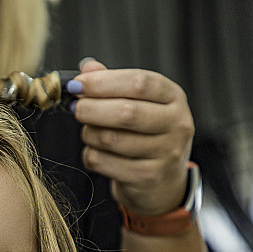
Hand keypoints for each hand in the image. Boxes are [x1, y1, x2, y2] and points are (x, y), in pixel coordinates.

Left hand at [71, 59, 194, 215]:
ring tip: (89, 132)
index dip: (103, 82)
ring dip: (89, 134)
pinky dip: (90, 156)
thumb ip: (113, 84)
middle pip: (126, 112)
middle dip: (91, 108)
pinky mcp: (147, 177)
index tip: (78, 84)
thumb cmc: (145, 136)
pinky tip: (95, 154)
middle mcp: (176, 124)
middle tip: (76, 108)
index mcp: (173, 98)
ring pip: (110, 139)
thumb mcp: (137, 104)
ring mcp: (165, 153)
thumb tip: (87, 67)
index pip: (139, 83)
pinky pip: (103, 162)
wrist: (163, 182)